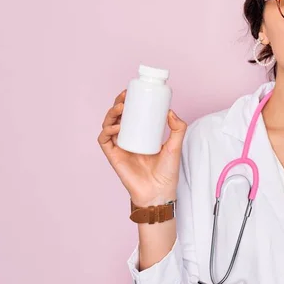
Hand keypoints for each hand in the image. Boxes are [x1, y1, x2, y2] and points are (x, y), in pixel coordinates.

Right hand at [97, 89, 187, 206]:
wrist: (159, 192)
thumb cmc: (167, 171)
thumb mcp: (176, 145)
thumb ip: (178, 128)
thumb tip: (170, 111)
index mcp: (139, 134)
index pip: (130, 114)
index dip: (127, 102)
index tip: (132, 91)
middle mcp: (127, 139)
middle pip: (117, 117)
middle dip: (118, 103)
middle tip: (125, 96)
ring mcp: (119, 147)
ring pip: (108, 125)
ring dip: (111, 114)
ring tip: (121, 108)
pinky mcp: (113, 156)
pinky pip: (104, 140)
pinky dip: (107, 131)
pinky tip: (116, 126)